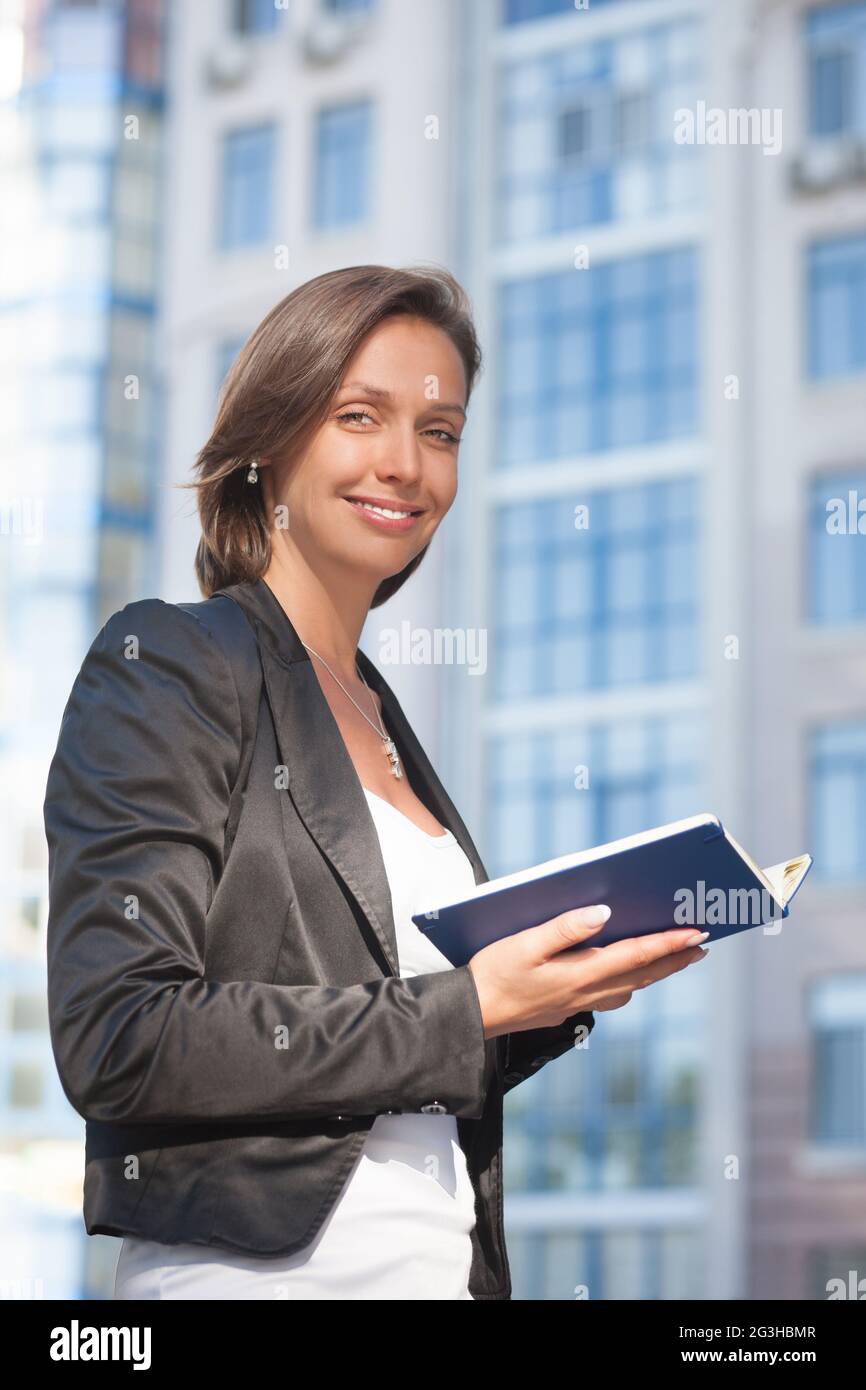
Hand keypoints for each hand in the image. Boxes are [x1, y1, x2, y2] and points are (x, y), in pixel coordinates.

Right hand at [467, 905, 708, 1038]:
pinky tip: (629, 974)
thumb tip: (604, 913)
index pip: (636, 955)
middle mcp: (586, 992)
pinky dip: (632, 982)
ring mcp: (579, 1004)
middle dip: (675, 959)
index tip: (697, 933)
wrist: (473, 1016)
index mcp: (579, 973)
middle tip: (702, 945)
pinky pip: (613, 995)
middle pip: (642, 974)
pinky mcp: (568, 1009)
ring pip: (631, 988)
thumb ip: (565, 928)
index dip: (669, 944)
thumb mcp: (524, 943)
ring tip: (674, 956)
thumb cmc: (493, 974)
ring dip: (656, 972)